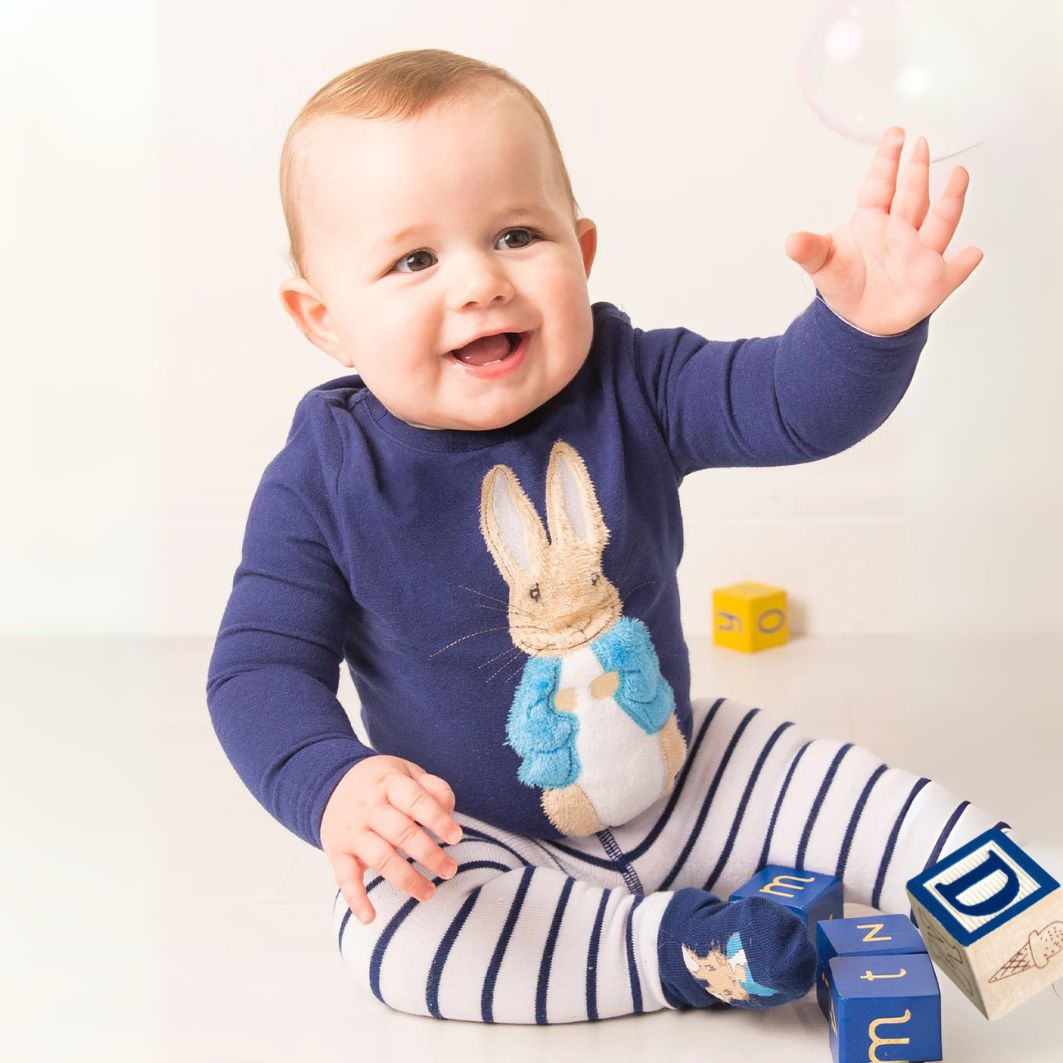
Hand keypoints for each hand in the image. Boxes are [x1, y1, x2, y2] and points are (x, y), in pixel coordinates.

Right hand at [321, 754, 462, 924]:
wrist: (329, 783)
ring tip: (429, 892)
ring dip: (406, 879)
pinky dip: (355, 899)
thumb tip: (448, 813)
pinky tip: (370, 917)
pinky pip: (344, 877)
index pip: (415, 800)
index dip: (437, 819)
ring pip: (379, 857)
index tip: (456, 837)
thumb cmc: (382, 783)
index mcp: (389, 784)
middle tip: (450, 870)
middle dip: (429, 854)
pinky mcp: (338, 852)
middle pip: (401, 832)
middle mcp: (369, 808)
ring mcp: (353, 831)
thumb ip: (433, 788)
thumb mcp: (407, 772)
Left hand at [785, 126, 983, 335]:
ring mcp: (920, 253)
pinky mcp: (933, 281)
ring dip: (950, 201)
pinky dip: (963, 264)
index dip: (887, 160)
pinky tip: (972, 253)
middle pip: (911, 196)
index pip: (880, 185)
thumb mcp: (822, 265)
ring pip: (939, 223)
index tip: (896, 134)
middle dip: (916, 171)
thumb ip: (810, 250)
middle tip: (921, 143)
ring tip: (958, 176)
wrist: (859, 318)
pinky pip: (952, 271)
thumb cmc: (845, 281)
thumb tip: (791, 241)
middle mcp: (901, 230)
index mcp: (873, 220)